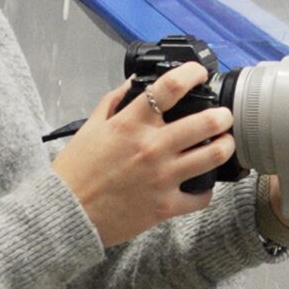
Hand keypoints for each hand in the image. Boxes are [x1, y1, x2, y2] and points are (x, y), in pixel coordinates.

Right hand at [51, 63, 234, 246]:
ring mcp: (162, 177)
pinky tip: (202, 184)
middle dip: (223, 115)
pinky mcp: (165, 206)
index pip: (171, 87)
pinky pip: (202, 197)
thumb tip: (137, 82)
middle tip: (224, 116)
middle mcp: (151, 147)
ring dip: (225, 146)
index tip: (200, 74)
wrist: (63, 214)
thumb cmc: (76, 170)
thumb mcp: (91, 127)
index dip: (193, 73)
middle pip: (207, 122)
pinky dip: (207, 190)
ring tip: (224, 143)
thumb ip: (115, 101)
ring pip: (214, 155)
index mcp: (131, 123)